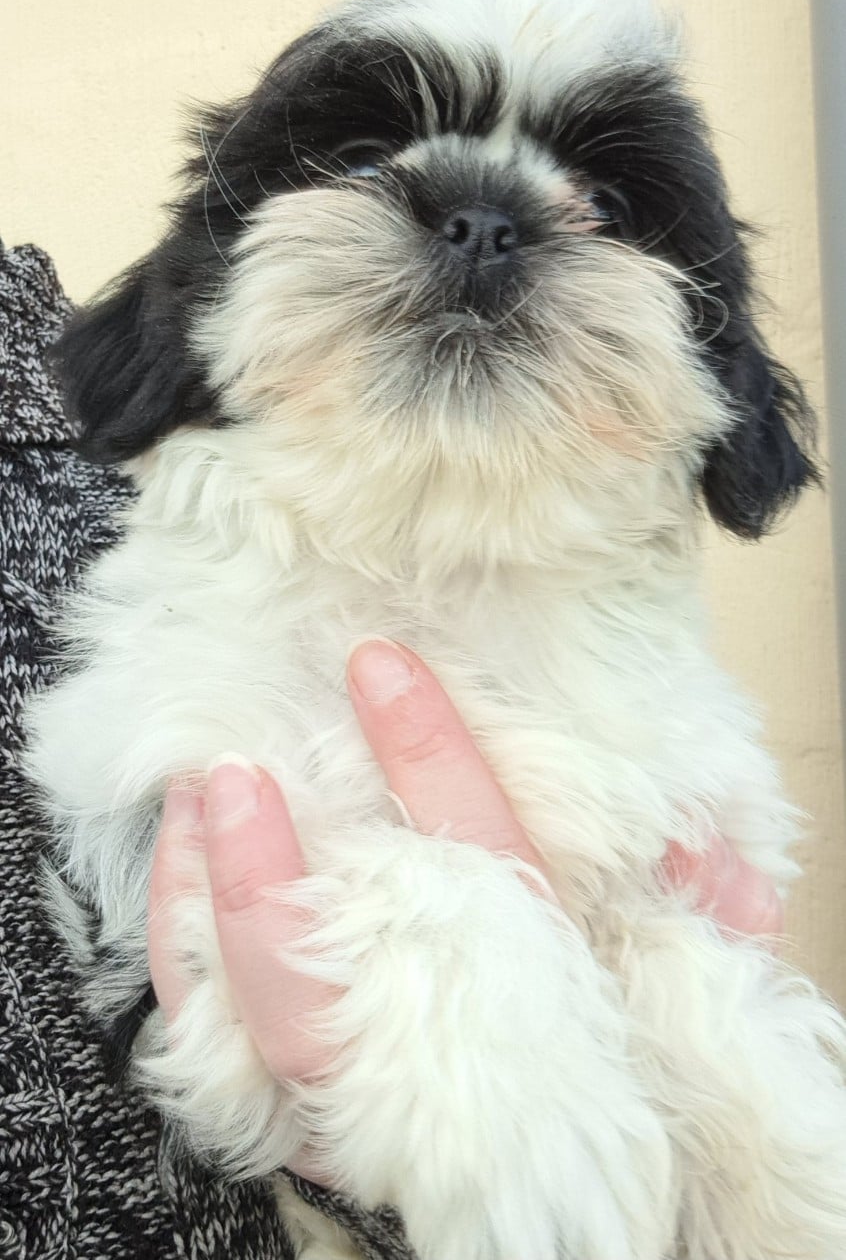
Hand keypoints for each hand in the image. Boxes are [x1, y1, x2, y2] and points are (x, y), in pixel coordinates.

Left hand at [148, 638, 781, 1093]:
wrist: (548, 1169)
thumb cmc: (580, 1041)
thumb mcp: (650, 979)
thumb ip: (681, 917)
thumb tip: (727, 872)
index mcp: (518, 988)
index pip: (476, 858)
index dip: (425, 754)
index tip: (377, 664)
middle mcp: (424, 1047)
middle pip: (327, 977)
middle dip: (266, 875)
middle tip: (232, 775)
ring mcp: (348, 1087)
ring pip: (257, 1014)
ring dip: (209, 904)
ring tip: (191, 798)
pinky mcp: (295, 1096)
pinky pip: (214, 1033)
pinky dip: (183, 951)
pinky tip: (177, 859)